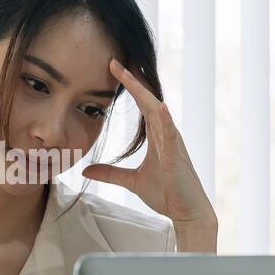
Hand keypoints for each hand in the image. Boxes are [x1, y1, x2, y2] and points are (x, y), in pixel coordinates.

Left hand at [82, 58, 217, 243]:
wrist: (187, 213)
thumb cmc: (166, 194)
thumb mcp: (131, 182)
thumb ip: (109, 173)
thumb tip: (86, 169)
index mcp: (158, 136)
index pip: (141, 104)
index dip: (129, 85)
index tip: (112, 67)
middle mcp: (167, 133)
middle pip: (149, 100)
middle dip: (134, 80)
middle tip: (115, 61)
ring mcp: (173, 143)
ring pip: (158, 111)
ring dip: (145, 93)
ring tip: (132, 75)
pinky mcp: (177, 157)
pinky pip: (171, 135)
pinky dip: (165, 120)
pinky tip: (159, 107)